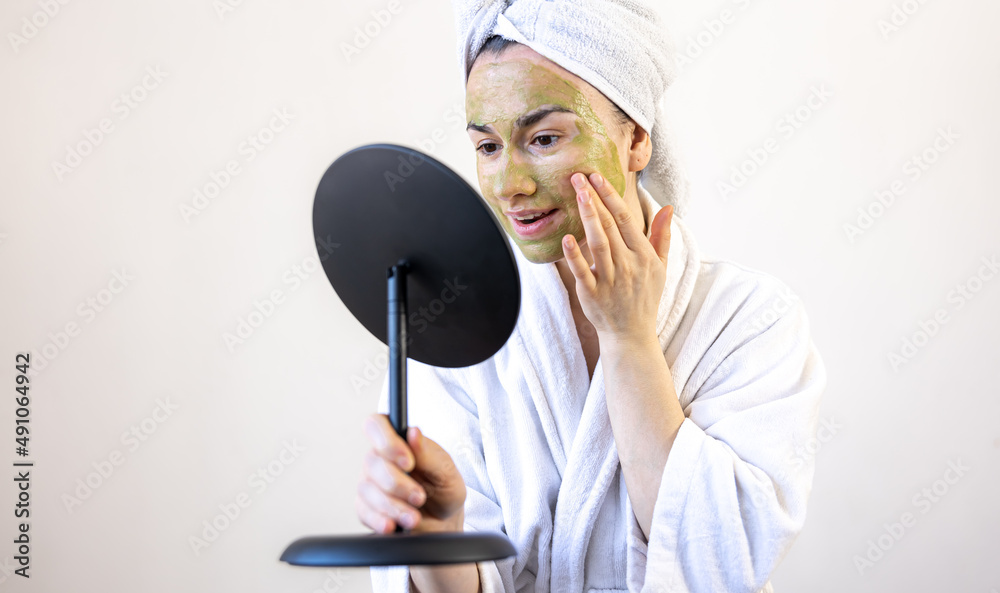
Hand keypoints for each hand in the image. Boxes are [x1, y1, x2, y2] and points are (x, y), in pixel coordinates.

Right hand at [356, 413, 466, 533]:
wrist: (442, 522)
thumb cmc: (443, 490)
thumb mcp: (446, 472)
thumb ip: (429, 454)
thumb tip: (414, 433)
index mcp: (398, 440)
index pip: (377, 425)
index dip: (387, 441)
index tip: (407, 461)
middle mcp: (380, 458)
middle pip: (372, 462)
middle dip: (397, 483)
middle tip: (419, 496)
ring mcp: (370, 483)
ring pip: (368, 489)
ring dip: (393, 506)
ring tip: (414, 517)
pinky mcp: (366, 507)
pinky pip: (364, 512)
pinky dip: (380, 520)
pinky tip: (393, 525)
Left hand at [561, 171, 673, 341]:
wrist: (632, 335)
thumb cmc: (645, 297)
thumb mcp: (660, 267)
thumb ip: (662, 236)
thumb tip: (667, 207)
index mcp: (643, 255)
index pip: (626, 219)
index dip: (611, 196)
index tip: (597, 177)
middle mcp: (628, 265)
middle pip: (610, 226)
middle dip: (594, 199)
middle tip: (578, 176)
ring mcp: (610, 280)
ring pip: (598, 243)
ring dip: (588, 217)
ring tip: (576, 194)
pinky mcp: (593, 294)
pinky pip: (583, 272)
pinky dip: (575, 256)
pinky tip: (566, 238)